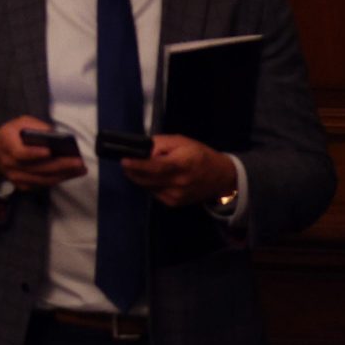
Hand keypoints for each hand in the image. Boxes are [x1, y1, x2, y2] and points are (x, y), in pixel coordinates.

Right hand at [0, 117, 86, 190]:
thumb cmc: (14, 134)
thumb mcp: (22, 122)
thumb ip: (37, 126)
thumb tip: (56, 135)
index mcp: (6, 143)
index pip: (19, 152)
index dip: (33, 153)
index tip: (49, 151)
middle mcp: (9, 163)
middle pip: (37, 168)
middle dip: (60, 166)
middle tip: (78, 162)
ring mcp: (14, 176)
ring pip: (42, 179)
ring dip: (63, 175)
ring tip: (80, 169)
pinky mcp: (22, 185)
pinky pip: (42, 185)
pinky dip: (58, 180)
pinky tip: (71, 174)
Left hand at [120, 135, 237, 207]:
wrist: (221, 176)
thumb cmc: (199, 155)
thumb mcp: (181, 142)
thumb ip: (160, 144)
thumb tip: (143, 151)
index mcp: (181, 165)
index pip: (154, 167)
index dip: (137, 165)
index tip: (124, 161)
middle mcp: (178, 183)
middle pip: (146, 179)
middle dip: (132, 171)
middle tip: (126, 164)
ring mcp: (176, 196)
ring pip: (147, 187)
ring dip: (139, 178)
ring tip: (140, 168)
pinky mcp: (174, 203)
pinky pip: (153, 192)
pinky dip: (149, 184)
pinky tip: (154, 177)